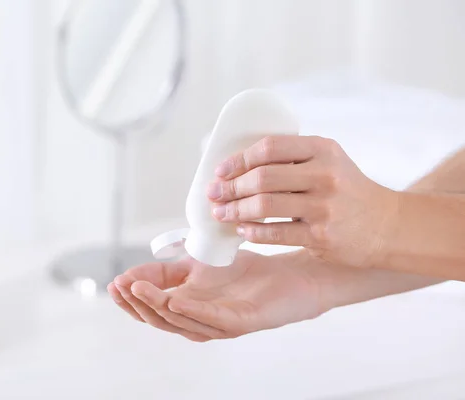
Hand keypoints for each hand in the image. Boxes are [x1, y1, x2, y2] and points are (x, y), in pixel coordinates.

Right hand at [107, 250, 325, 341]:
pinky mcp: (243, 321)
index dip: (132, 299)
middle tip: (121, 287)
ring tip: (139, 289)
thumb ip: (170, 271)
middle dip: (138, 303)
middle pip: (162, 319)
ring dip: (157, 306)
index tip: (114, 282)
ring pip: (182, 321)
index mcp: (189, 309)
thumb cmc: (248, 273)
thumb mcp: (200, 265)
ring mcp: (221, 324)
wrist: (292, 273)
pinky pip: (213, 320)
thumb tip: (134, 273)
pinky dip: (192, 311)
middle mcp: (201, 321)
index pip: (152, 309)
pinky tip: (175, 299)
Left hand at [207, 135, 397, 268]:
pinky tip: (241, 230)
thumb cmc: (348, 190)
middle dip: (230, 186)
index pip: (271, 147)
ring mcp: (323, 207)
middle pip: (262, 177)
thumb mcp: (329, 161)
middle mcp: (324, 175)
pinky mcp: (321, 236)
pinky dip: (252, 231)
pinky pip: (276, 233)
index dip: (239, 159)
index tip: (221, 170)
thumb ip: (294, 158)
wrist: (387, 225)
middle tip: (214, 194)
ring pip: (264, 205)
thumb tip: (239, 166)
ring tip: (220, 213)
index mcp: (323, 149)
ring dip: (235, 210)